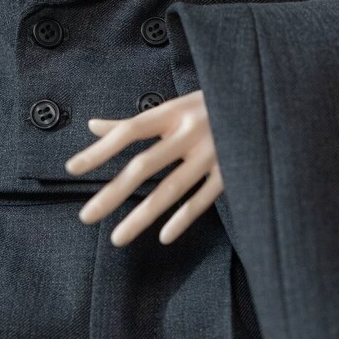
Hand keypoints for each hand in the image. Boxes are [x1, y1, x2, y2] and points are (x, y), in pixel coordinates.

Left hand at [65, 89, 223, 245]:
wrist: (266, 100)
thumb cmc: (212, 106)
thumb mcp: (175, 106)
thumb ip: (135, 120)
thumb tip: (93, 126)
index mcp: (174, 112)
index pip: (129, 131)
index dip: (100, 150)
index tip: (72, 169)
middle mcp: (191, 132)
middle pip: (145, 166)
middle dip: (113, 193)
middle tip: (86, 216)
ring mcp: (213, 153)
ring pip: (172, 190)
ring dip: (142, 216)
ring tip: (117, 238)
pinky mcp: (233, 171)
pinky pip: (204, 200)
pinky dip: (183, 219)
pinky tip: (163, 236)